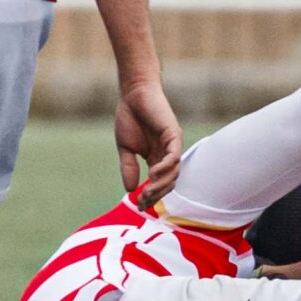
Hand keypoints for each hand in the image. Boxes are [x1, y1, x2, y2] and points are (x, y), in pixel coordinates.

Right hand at [115, 79, 182, 199]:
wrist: (133, 95)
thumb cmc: (130, 117)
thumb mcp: (126, 148)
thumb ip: (129, 167)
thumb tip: (130, 190)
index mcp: (157, 158)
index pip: (159, 183)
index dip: (151, 196)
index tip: (139, 205)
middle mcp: (167, 154)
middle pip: (168, 182)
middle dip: (156, 195)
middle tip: (142, 202)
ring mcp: (172, 144)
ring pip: (173, 172)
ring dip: (161, 185)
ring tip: (147, 193)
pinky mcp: (173, 134)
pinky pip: (174, 156)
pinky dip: (165, 167)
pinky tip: (153, 174)